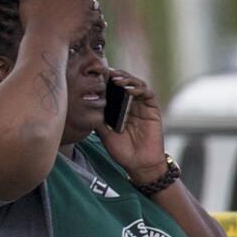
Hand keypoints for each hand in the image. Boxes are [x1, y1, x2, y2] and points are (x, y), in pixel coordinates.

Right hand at [18, 0, 100, 46]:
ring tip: (88, 12)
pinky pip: (97, 14)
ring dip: (91, 6)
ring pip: (92, 2)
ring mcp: (83, 4)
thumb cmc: (33, 22)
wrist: (45, 38)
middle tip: (84, 3)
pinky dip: (95, 17)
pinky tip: (92, 21)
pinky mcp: (89, 17)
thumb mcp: (26, 2)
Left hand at [96, 69, 167, 183]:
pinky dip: (139, 89)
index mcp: (118, 108)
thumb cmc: (122, 151)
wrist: (139, 164)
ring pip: (136, 84)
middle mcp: (130, 104)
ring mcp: (142, 105)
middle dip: (116, 75)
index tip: (95, 75)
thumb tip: (84, 107)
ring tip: (116, 80)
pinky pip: (147, 93)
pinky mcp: (152, 109)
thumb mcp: (105, 135)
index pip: (112, 89)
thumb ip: (98, 120)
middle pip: (124, 82)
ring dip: (127, 79)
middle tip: (106, 72)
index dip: (105, 81)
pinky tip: (129, 90)